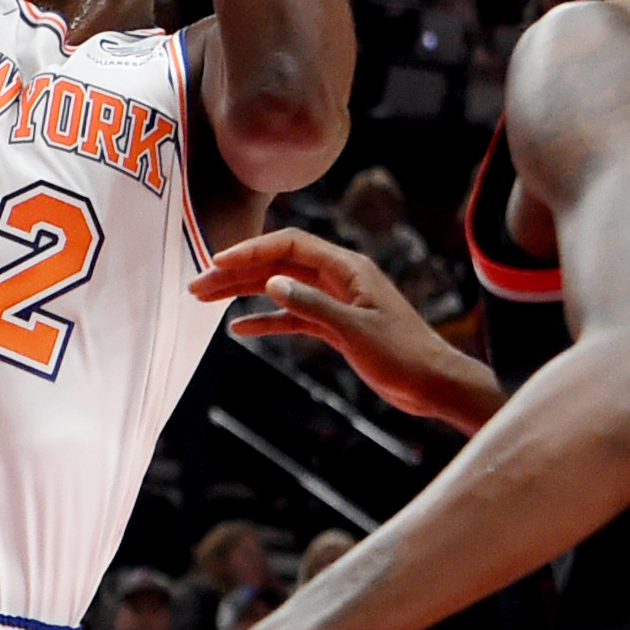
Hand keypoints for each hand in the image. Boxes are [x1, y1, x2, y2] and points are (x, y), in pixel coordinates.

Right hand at [198, 228, 502, 431]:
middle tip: (197, 284)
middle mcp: (338, 278)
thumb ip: (313, 305)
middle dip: (236, 272)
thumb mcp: (355, 329)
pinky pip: (292, 317)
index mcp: (347, 268)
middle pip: (277, 265)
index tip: (217, 262)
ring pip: (280, 289)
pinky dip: (266, 320)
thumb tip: (272, 282)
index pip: (288, 245)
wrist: (432, 383)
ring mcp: (335, 301)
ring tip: (206, 300)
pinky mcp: (335, 326)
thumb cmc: (404, 354)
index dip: (250, 250)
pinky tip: (239, 328)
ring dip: (244, 293)